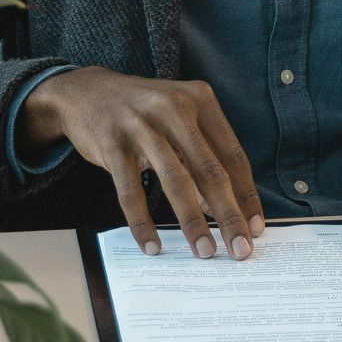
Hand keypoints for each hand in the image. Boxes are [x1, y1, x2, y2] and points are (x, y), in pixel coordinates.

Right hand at [23, 67, 262, 260]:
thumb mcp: (178, 119)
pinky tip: (152, 245)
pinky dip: (142, 223)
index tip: (256, 228)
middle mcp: (174, 108)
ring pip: (175, 181)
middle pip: (210, 171)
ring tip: (204, 251)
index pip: (233, 155)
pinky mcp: (112, 143)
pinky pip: (131, 191)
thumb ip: (202, 155)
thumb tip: (222, 207)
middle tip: (241, 250)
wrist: (84, 91)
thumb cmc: (142, 111)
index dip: (247, 195)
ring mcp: (141, 124)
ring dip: (193, 222)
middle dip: (229, 215)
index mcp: (200, 99)